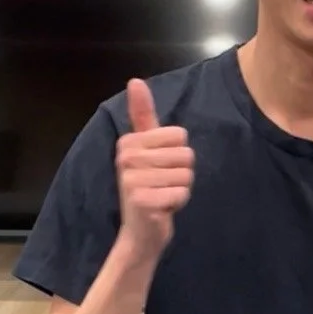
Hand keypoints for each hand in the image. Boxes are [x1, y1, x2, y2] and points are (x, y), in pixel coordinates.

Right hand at [116, 78, 193, 261]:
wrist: (140, 233)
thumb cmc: (149, 188)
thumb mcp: (148, 150)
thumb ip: (143, 115)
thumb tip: (135, 80)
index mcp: (128, 142)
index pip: (180, 135)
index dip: (178, 155)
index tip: (160, 168)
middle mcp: (126, 158)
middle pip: (186, 155)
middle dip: (182, 174)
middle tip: (162, 186)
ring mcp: (132, 180)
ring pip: (186, 174)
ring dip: (181, 189)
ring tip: (162, 196)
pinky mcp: (142, 201)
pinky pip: (182, 193)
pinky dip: (178, 203)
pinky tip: (162, 209)